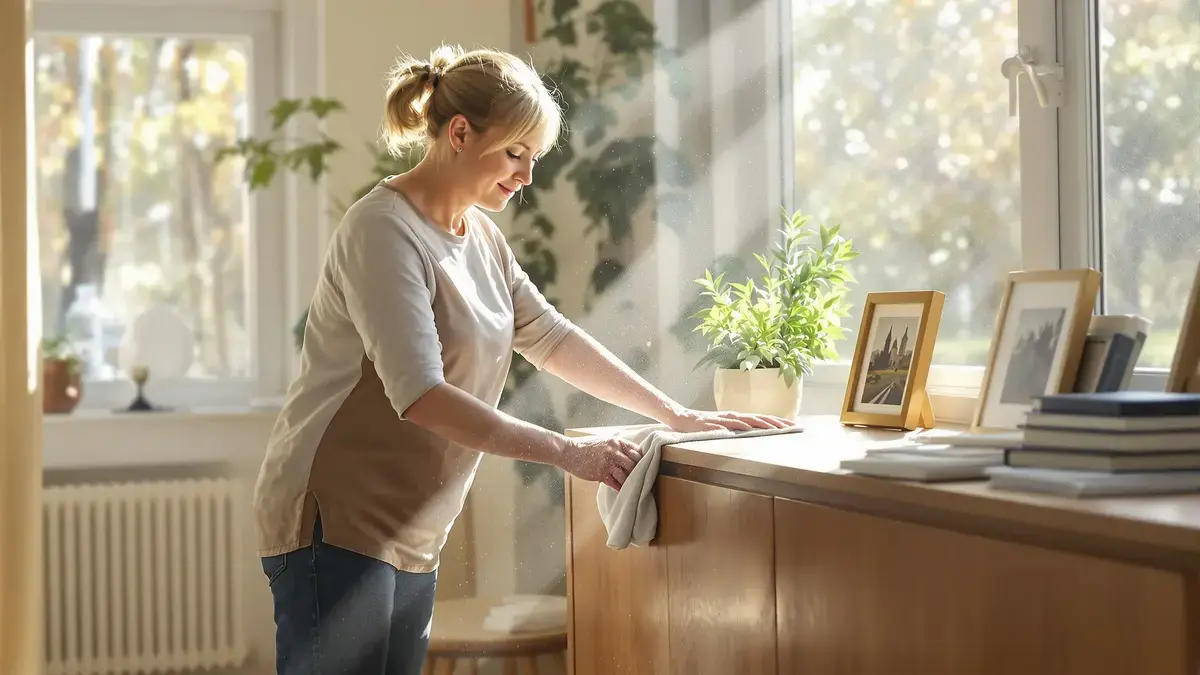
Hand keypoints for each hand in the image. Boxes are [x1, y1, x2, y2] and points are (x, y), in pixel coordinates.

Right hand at [559, 436, 642, 490]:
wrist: (569, 452)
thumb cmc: (585, 447)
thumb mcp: (603, 441)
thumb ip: (616, 447)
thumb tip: (628, 456)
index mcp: (616, 442)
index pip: (636, 451)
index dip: (641, 459)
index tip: (643, 466)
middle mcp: (614, 451)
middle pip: (634, 464)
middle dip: (636, 472)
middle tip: (639, 478)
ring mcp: (607, 463)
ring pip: (626, 475)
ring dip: (628, 481)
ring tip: (631, 486)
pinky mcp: (601, 473)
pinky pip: (615, 483)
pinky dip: (619, 487)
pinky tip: (621, 490)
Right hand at [664, 407, 795, 432]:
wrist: (682, 419)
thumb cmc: (704, 425)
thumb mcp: (724, 428)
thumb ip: (737, 431)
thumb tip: (754, 436)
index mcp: (738, 418)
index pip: (761, 419)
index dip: (777, 422)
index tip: (793, 425)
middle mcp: (734, 416)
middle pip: (759, 418)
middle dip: (776, 423)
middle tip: (792, 427)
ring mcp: (724, 419)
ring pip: (748, 421)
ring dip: (763, 423)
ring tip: (776, 428)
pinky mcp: (714, 424)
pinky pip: (729, 425)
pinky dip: (740, 426)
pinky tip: (749, 429)